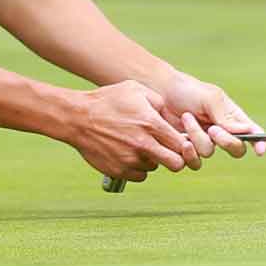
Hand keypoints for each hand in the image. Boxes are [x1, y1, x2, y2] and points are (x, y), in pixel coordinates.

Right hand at [71, 80, 199, 182]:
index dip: (186, 145)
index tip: (181, 141)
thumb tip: (173, 118)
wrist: (78, 118)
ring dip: (153, 160)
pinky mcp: (119, 170)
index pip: (183, 145)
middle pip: (176, 165)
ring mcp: (130, 160)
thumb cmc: (108, 100)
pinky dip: (138, 167)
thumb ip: (159, 102)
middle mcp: (144, 145)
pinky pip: (139, 175)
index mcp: (151, 124)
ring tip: (139, 145)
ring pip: (155, 168)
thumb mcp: (135, 90)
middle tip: (168, 151)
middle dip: (176, 159)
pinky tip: (129, 153)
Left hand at [153, 70, 265, 165]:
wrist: (160, 93)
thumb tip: (245, 131)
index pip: (253, 133)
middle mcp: (221, 132)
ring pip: (210, 152)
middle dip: (226, 141)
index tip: (260, 150)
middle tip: (213, 129)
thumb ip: (226, 116)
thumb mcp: (210, 98)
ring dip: (197, 136)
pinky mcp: (188, 151)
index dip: (260, 143)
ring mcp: (204, 142)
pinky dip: (188, 153)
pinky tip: (182, 140)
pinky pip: (194, 162)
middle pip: (236, 149)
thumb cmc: (188, 90)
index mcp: (232, 117)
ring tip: (186, 117)